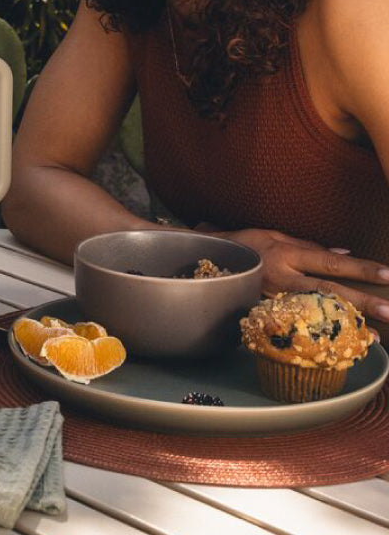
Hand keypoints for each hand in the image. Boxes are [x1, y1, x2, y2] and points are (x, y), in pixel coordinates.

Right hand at [216, 227, 388, 324]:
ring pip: (314, 312)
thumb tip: (344, 253)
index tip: (387, 274)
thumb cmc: (243, 244)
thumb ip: (309, 245)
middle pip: (327, 290)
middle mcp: (282, 277)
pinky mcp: (265, 312)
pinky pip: (296, 323)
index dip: (359, 268)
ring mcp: (273, 297)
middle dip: (362, 301)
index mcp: (286, 253)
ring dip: (346, 324)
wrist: (207, 259)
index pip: (329, 261)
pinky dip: (319, 333)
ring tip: (373, 336)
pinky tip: (338, 342)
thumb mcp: (274, 235)